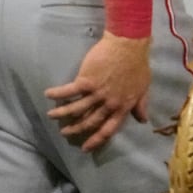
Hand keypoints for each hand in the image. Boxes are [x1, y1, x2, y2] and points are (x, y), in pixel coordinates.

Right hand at [44, 33, 151, 151]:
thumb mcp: (144, 87)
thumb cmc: (138, 64)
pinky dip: (57, 94)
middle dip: (75, 129)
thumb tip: (142, 120)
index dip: (97, 140)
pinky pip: (68, 92)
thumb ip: (140, 105)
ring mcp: (97, 93)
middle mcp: (109, 103)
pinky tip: (48, 94)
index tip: (86, 148)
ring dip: (62, 114)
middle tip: (65, 132)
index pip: (109, 129)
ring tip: (51, 115)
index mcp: (123, 106)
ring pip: (76, 110)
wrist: (128, 44)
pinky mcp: (86, 81)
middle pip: (89, 122)